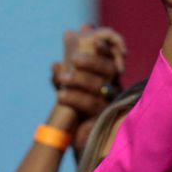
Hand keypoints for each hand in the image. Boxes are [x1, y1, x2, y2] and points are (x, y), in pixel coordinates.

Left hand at [51, 25, 125, 154]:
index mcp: (107, 77)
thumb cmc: (74, 107)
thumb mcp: (69, 81)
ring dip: (79, 80)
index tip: (93, 40)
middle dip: (92, 62)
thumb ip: (69, 58)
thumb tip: (69, 32)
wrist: (73, 139)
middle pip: (108, 71)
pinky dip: (74, 98)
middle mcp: (112, 88)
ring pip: (99, 88)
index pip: (110, 57)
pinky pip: (90, 106)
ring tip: (61, 78)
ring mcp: (109, 104)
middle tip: (75, 59)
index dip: (105, 47)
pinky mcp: (101, 120)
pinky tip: (59, 95)